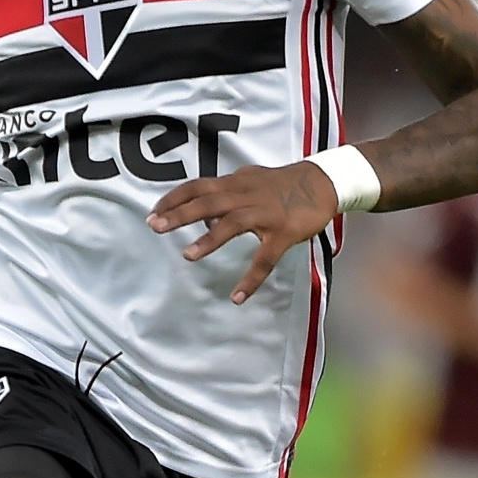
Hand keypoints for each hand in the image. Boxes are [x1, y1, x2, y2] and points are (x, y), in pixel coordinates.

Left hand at [148, 161, 338, 304]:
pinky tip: (238, 296)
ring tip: (188, 255)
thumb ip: (225, 193)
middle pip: (208, 202)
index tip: (153, 212)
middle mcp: (246, 195)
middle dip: (180, 214)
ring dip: (209, 239)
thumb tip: (202, 211)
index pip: (198, 186)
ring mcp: (265, 214)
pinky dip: (252, 278)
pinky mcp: (283, 233)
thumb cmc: (282, 183)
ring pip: (233, 224)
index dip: (174, 198)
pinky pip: (264, 259)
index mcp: (235, 184)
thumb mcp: (249, 180)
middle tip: (155, 226)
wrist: (323, 182)